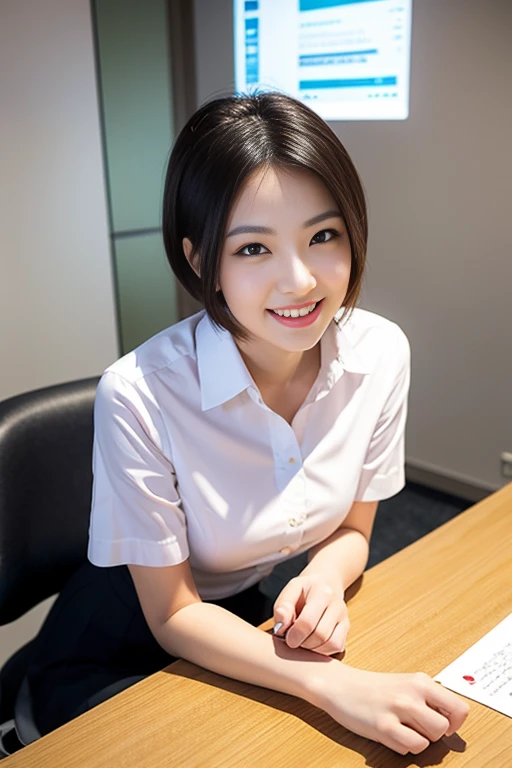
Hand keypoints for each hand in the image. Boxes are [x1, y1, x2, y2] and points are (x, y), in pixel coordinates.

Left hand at [273, 574, 348, 654]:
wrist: (325, 584)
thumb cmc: (304, 591)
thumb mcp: (290, 591)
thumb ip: (283, 607)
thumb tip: (280, 628)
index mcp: (321, 592)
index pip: (308, 621)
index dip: (294, 634)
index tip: (286, 637)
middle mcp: (337, 605)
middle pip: (320, 635)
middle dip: (303, 642)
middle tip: (294, 638)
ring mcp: (344, 617)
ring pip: (331, 644)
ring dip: (313, 648)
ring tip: (303, 640)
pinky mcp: (346, 629)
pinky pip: (337, 647)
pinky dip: (322, 651)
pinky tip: (313, 642)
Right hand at [316, 666, 469, 754]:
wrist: (340, 685)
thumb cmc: (374, 688)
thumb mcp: (406, 683)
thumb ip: (429, 698)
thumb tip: (453, 721)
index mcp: (420, 680)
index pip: (460, 708)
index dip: (455, 723)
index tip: (444, 724)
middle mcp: (411, 692)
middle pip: (445, 728)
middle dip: (434, 734)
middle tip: (418, 727)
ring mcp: (397, 709)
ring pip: (430, 740)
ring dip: (420, 740)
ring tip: (404, 729)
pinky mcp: (383, 726)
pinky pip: (411, 748)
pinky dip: (405, 747)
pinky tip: (392, 735)